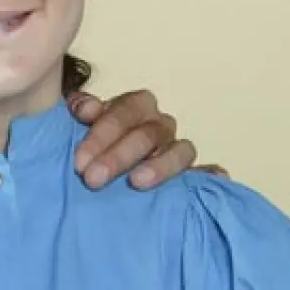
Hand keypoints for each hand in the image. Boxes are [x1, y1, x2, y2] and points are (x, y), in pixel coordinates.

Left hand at [68, 89, 205, 189]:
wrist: (94, 171)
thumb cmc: (87, 150)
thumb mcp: (75, 128)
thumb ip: (80, 111)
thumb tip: (84, 108)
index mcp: (134, 108)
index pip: (126, 110)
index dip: (104, 131)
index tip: (80, 159)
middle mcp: (158, 126)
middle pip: (148, 133)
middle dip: (118, 156)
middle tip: (92, 179)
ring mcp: (175, 150)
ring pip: (181, 150)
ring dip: (160, 165)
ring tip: (137, 182)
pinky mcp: (189, 177)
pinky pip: (207, 173)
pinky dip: (211, 175)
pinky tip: (213, 178)